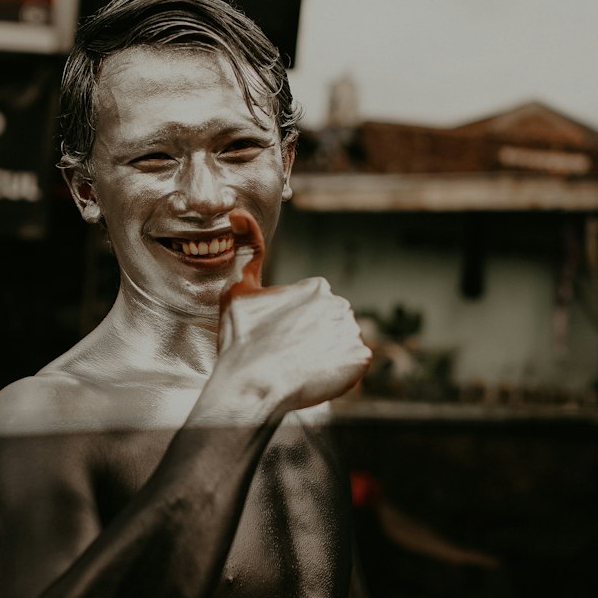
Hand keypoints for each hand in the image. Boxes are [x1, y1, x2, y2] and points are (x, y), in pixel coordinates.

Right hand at [215, 209, 371, 415]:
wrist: (252, 384)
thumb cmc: (241, 340)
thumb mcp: (237, 290)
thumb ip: (246, 251)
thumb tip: (239, 213)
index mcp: (315, 287)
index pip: (311, 308)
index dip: (292, 326)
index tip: (277, 338)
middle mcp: (339, 304)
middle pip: (327, 325)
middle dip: (311, 338)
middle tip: (286, 355)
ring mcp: (352, 332)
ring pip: (339, 345)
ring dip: (324, 355)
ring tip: (297, 367)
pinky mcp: (360, 359)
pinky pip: (351, 365)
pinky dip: (337, 372)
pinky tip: (314, 375)